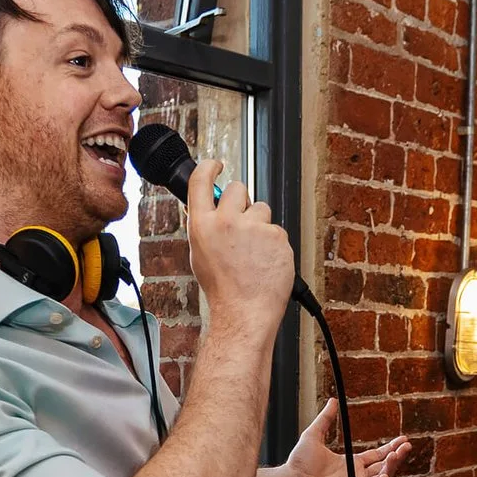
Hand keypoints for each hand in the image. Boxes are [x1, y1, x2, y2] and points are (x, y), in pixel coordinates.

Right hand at [185, 159, 293, 340]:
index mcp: (202, 225)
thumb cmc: (223, 289)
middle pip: (237, 188)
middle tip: (241, 223)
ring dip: (259, 224)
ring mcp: (254, 227)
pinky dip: (273, 243)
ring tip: (254, 251)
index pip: (201, 180)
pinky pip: (277, 229)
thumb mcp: (200, 254)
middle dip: (241, 200)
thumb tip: (208, 209)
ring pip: (261, 209)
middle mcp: (227, 221)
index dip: (209, 167)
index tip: (216, 165)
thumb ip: (205, 227)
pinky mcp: (277, 235)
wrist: (244, 311)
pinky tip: (266, 261)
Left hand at [266, 400, 411, 476]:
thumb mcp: (313, 435)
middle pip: (384, 468)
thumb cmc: (298, 462)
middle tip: (406, 447)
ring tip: (394, 458)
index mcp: (352, 464)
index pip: (378, 456)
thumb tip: (333, 400)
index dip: (392, 448)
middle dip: (396, 458)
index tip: (404, 440)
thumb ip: (326, 419)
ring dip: (390, 471)